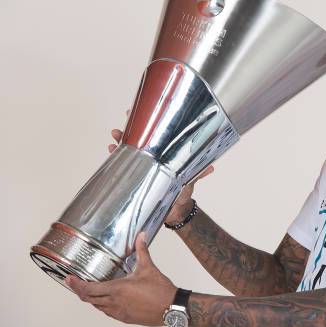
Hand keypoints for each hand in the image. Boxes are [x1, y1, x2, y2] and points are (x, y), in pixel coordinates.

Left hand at [65, 233, 176, 325]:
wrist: (170, 308)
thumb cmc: (160, 290)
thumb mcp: (148, 267)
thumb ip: (142, 250)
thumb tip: (141, 236)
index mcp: (117, 289)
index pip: (89, 289)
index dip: (76, 285)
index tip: (69, 279)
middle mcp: (114, 303)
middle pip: (89, 299)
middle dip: (79, 291)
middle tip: (74, 284)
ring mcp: (119, 312)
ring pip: (97, 307)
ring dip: (91, 299)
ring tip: (89, 291)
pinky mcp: (125, 318)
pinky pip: (107, 313)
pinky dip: (102, 306)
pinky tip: (106, 301)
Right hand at [108, 109, 214, 224]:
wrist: (175, 211)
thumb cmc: (182, 191)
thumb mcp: (190, 178)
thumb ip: (198, 171)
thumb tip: (211, 167)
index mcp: (164, 155)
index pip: (155, 137)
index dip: (148, 125)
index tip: (141, 115)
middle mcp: (152, 158)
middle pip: (138, 140)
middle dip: (128, 130)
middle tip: (124, 122)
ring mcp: (142, 167)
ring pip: (129, 150)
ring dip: (120, 141)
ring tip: (115, 134)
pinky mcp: (136, 178)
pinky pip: (124, 166)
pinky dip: (117, 158)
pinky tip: (113, 152)